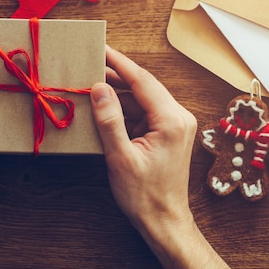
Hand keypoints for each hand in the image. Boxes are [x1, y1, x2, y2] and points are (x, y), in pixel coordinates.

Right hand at [90, 46, 237, 268]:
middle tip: (90, 64)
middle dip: (116, 76)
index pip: (142, 80)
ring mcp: (176, 125)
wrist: (164, 221)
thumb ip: (109, 120)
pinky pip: (144, 112)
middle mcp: (179, 117)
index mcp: (171, 120)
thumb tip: (99, 88)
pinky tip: (105, 108)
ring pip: (142, 98)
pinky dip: (124, 109)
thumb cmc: (144, 195)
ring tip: (91, 86)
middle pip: (143, 86)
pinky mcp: (169, 133)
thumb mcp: (120, 157)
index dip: (119, 63)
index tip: (101, 48)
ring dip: (118, 94)